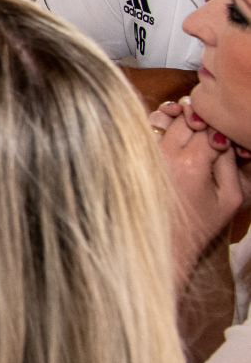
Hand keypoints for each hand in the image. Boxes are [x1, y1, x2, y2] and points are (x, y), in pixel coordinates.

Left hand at [152, 99, 247, 266]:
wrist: (163, 245)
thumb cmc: (200, 225)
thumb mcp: (229, 199)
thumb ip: (229, 164)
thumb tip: (222, 137)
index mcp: (192, 164)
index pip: (210, 127)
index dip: (220, 129)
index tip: (222, 141)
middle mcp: (165, 155)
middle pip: (185, 117)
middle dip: (200, 118)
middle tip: (207, 130)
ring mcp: (145, 156)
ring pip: (162, 118)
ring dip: (177, 118)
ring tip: (189, 129)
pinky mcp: (132, 159)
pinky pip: (145, 131)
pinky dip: (158, 127)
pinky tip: (169, 136)